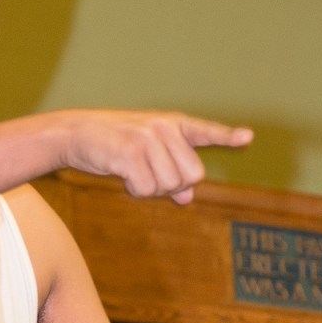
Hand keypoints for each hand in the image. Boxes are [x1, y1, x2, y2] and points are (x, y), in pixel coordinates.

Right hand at [54, 110, 252, 203]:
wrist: (74, 133)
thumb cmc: (111, 145)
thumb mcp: (144, 154)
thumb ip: (169, 173)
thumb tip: (187, 198)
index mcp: (172, 124)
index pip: (205, 131)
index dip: (226, 136)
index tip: (247, 137)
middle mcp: (164, 127)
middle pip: (192, 176)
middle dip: (172, 186)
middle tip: (147, 176)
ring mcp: (148, 137)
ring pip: (169, 185)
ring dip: (150, 189)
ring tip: (131, 172)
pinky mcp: (131, 151)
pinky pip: (147, 188)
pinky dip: (135, 191)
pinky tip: (122, 176)